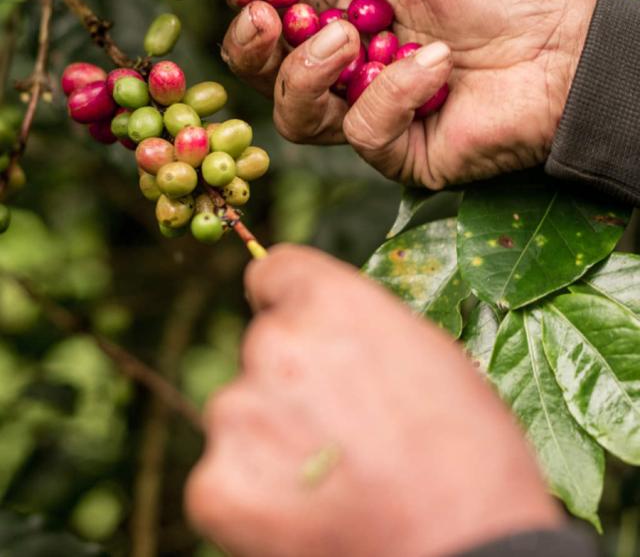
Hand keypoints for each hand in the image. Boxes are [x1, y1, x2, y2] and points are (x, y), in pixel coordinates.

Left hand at [186, 245, 560, 556]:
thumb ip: (361, 329)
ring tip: (332, 478)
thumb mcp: (429, 356)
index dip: (285, 300)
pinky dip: (254, 493)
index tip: (296, 325)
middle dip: (290, 378)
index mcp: (329, 301)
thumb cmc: (470, 459)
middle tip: (340, 426)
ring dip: (270, 435)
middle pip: (261, 348)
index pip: (273, 271)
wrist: (467, 554)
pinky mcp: (216, 485)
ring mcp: (237, 413)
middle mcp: (273, 343)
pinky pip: (223, 474)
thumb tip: (331, 336)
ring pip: (240, 411)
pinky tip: (307, 514)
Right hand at [221, 0, 595, 187]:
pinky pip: (362, 131)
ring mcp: (370, 113)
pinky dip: (392, 92)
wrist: (563, 50)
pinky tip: (433, 63)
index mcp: (351, 15)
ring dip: (306, 71)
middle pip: (267, 73)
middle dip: (252, 43)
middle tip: (267, 15)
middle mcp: (350, 69)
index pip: (280, 14)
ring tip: (348, 38)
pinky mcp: (396, 152)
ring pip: (296, 115)